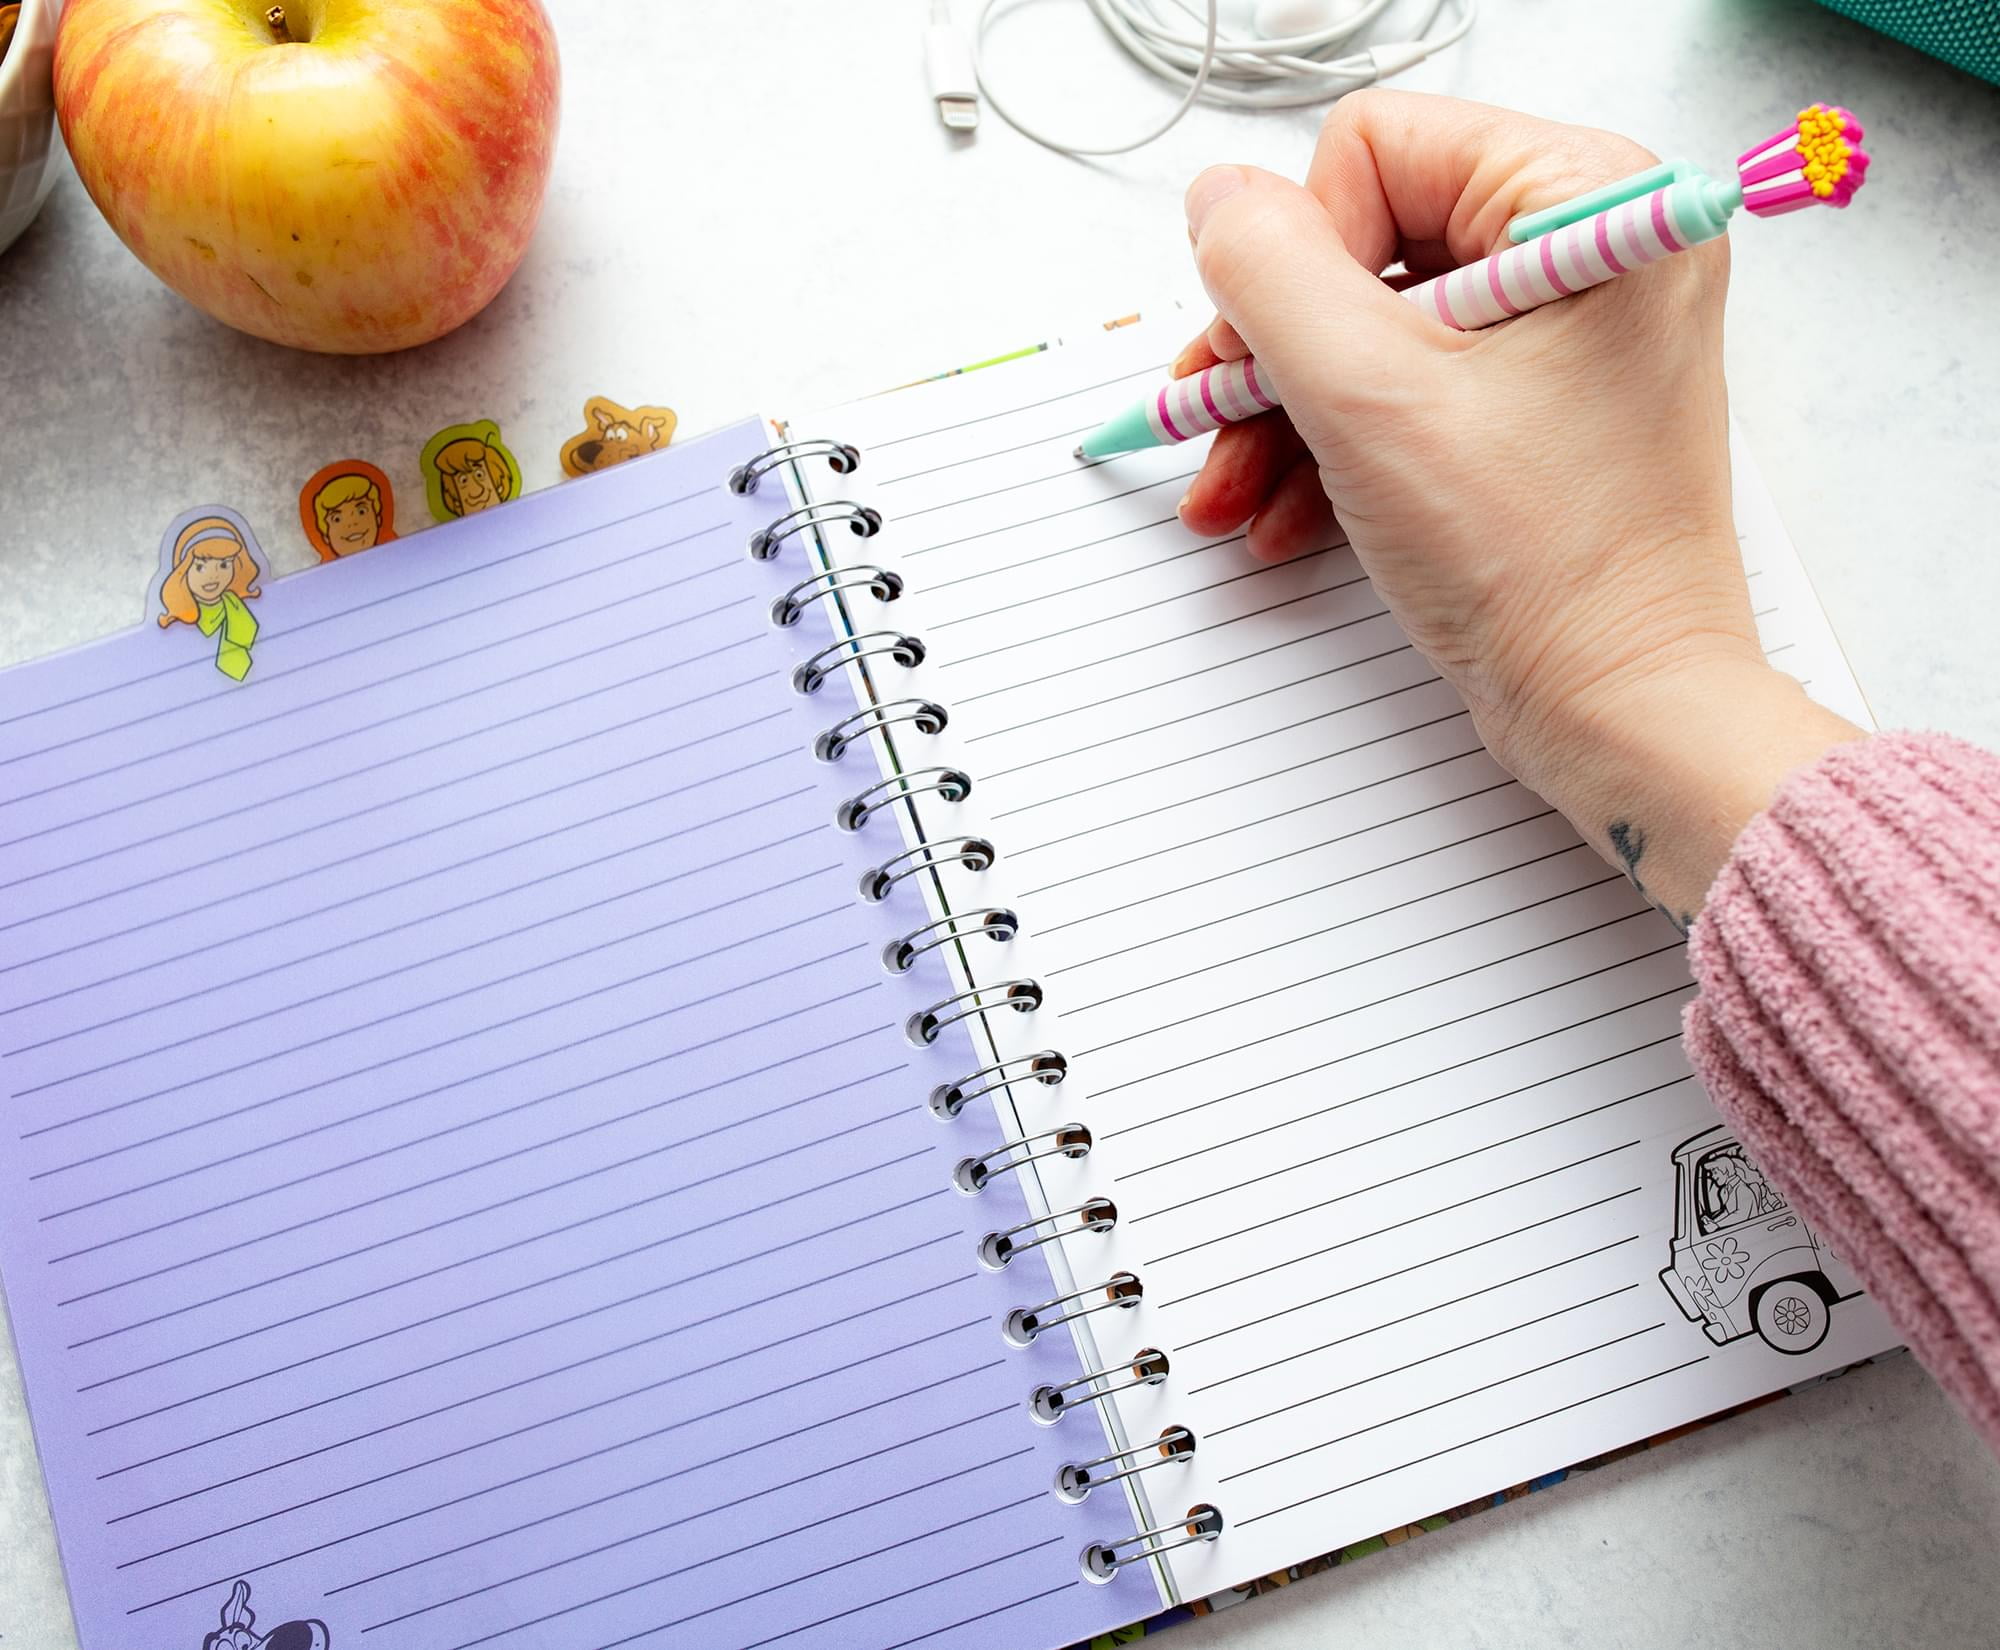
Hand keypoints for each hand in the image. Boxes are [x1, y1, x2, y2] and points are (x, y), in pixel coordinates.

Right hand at [1177, 90, 1861, 924]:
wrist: (1620, 709)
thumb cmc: (1546, 567)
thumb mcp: (1368, 399)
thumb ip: (1269, 273)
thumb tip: (1219, 202)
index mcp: (1588, 197)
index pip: (1375, 149)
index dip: (1299, 255)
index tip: (1278, 357)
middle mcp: (1591, 247)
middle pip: (1364, 242)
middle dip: (1275, 352)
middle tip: (1217, 424)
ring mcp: (1569, 332)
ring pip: (1372, 327)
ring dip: (1287, 414)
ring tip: (1236, 496)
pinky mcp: (1541, 406)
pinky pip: (1409, 390)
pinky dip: (1336, 449)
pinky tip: (1287, 515)